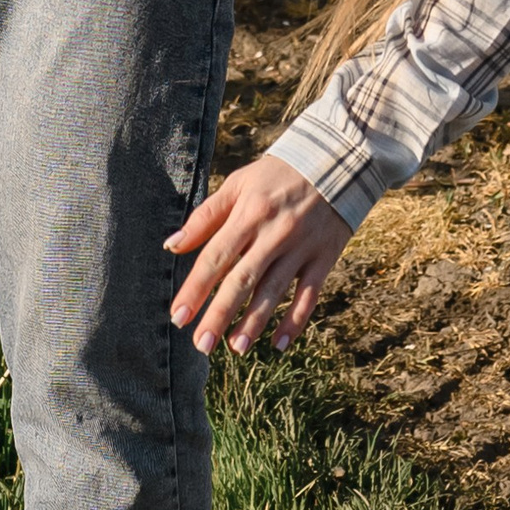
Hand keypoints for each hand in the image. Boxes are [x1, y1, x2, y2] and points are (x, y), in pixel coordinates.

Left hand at [166, 155, 352, 354]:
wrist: (337, 161)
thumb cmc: (278, 175)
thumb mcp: (238, 184)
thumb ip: (205, 216)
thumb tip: (172, 244)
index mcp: (249, 214)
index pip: (216, 257)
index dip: (196, 288)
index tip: (178, 316)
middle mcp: (274, 233)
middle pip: (242, 280)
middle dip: (220, 314)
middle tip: (201, 344)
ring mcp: (301, 247)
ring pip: (274, 291)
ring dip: (254, 322)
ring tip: (235, 348)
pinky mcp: (324, 257)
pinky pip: (309, 295)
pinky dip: (295, 321)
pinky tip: (278, 345)